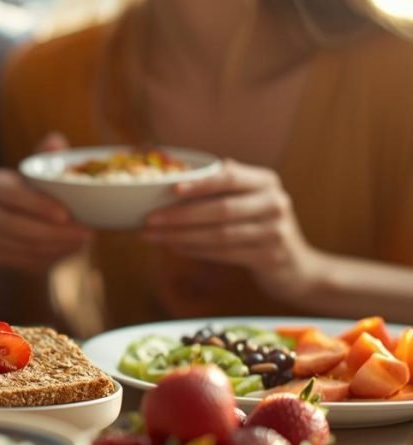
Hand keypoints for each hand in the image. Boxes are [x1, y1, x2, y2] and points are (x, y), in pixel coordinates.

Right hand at [0, 134, 92, 273]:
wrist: (25, 223)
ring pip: (24, 246)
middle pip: (15, 226)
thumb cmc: (37, 191)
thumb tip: (55, 141)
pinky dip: (50, 257)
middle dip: (54, 232)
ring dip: (57, 246)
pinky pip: (25, 261)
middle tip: (85, 233)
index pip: (11, 195)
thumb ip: (48, 156)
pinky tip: (69, 249)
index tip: (67, 214)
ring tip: (82, 241)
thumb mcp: (42, 171)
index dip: (37, 206)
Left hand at [142, 159, 321, 300]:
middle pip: (220, 209)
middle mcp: (274, 202)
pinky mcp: (269, 256)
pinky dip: (196, 251)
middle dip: (179, 215)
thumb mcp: (249, 201)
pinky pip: (224, 253)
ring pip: (219, 234)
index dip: (200, 183)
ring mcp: (274, 231)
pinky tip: (175, 248)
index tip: (171, 188)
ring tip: (153, 237)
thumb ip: (223, 188)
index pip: (229, 177)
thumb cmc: (258, 227)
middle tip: (148, 219)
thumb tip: (177, 176)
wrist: (296, 268)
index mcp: (266, 181)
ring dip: (180, 236)